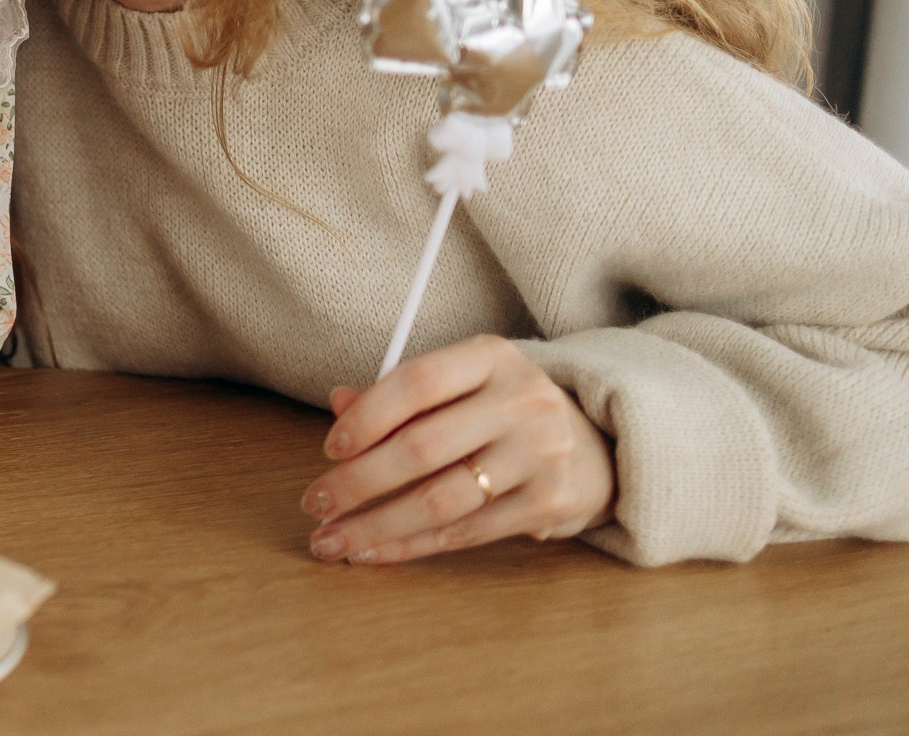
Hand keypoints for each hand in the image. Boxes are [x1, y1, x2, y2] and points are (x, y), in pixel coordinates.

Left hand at [301, 334, 614, 564]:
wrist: (594, 446)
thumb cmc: (501, 411)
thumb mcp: (461, 385)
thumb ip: (399, 395)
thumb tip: (338, 404)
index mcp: (492, 357)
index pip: (417, 381)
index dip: (367, 417)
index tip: (329, 449)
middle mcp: (522, 401)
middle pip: (423, 446)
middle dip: (358, 481)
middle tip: (315, 503)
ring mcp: (540, 454)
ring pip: (441, 499)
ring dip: (376, 525)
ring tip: (332, 539)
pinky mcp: (549, 502)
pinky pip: (465, 532)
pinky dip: (410, 546)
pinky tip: (373, 551)